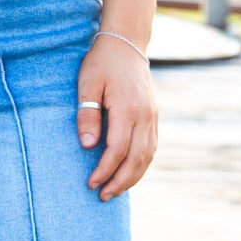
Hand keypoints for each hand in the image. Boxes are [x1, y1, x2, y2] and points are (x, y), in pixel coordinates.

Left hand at [76, 33, 157, 198]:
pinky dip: (141, 165)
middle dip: (120, 181)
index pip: (117, 150)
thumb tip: (87, 146)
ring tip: (115, 191)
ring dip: (132, 178)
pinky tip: (129, 174)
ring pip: (147, 156)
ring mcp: (152, 117)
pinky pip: (151, 147)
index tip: (90, 183)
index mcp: (128, 109)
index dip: (104, 170)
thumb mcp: (87, 84)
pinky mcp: (154, 117)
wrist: (126, 44)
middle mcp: (145, 116)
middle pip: (136, 159)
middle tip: (103, 196)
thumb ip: (87, 115)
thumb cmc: (101, 64)